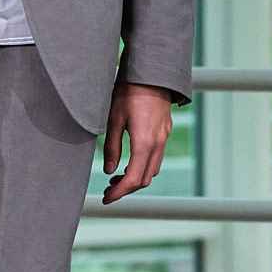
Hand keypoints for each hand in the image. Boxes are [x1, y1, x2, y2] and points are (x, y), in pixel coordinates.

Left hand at [101, 82, 173, 202]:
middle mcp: (158, 144)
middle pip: (144, 179)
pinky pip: (157, 157)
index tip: (106, 198)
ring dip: (136, 178)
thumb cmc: (128, 92)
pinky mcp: (165, 131)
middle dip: (126, 188)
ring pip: (153, 170)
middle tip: (108, 189)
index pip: (132, 179)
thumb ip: (111, 147)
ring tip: (116, 176)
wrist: (151, 72)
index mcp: (144, 143)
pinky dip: (144, 166)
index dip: (118, 193)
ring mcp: (164, 137)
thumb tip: (108, 170)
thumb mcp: (113, 119)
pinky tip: (130, 161)